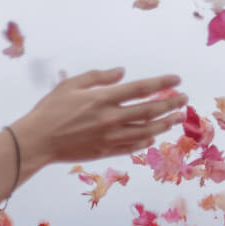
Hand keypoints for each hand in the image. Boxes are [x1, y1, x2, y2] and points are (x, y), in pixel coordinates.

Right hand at [13, 68, 186, 169]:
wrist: (40, 140)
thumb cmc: (52, 109)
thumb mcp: (72, 84)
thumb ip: (99, 78)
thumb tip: (122, 72)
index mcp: (103, 98)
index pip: (140, 89)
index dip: (161, 84)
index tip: (176, 80)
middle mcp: (111, 119)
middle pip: (149, 111)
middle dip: (170, 105)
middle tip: (184, 101)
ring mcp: (111, 138)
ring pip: (145, 131)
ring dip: (164, 125)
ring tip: (176, 119)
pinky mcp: (107, 152)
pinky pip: (133, 147)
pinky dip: (146, 141)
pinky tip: (154, 136)